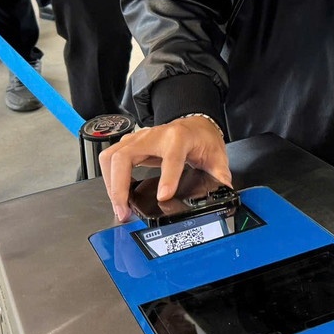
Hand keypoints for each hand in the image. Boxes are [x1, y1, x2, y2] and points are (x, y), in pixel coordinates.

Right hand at [100, 115, 231, 222]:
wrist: (195, 123)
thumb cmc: (202, 138)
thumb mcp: (216, 155)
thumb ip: (220, 175)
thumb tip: (224, 191)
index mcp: (180, 138)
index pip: (171, 157)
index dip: (167, 177)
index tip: (164, 196)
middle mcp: (155, 135)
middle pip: (125, 156)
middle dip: (119, 186)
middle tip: (124, 210)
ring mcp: (140, 138)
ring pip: (111, 157)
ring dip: (110, 184)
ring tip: (119, 206)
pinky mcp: (131, 144)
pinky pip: (111, 159)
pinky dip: (109, 179)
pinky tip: (117, 195)